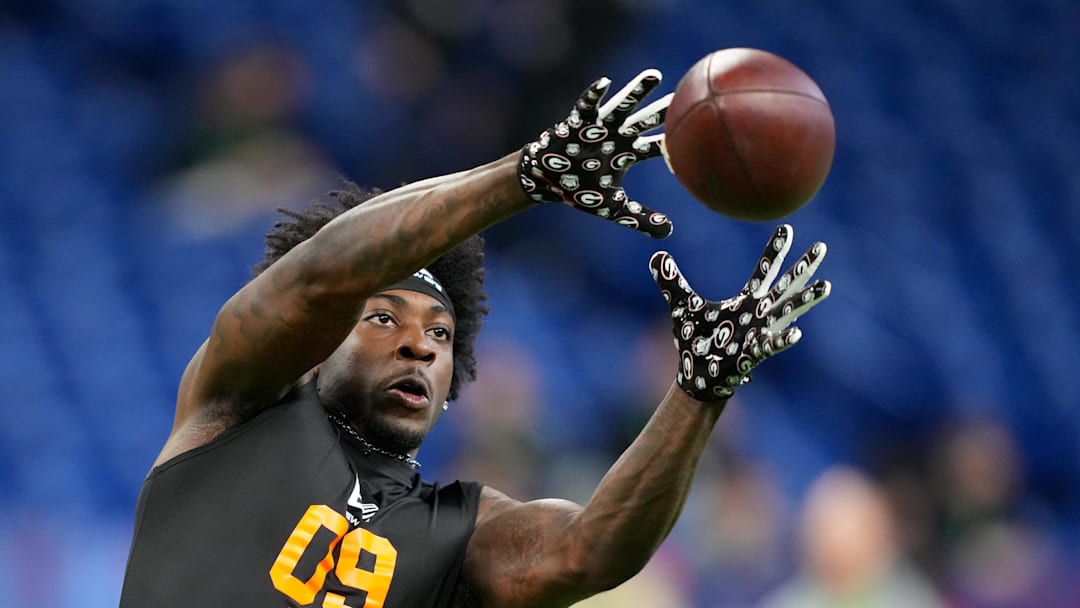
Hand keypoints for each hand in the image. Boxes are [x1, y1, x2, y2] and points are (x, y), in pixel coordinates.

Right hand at [518, 69, 673, 238]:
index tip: (695, 139)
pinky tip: (605, 83)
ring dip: (637, 92)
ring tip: (655, 76)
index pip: (656, 147)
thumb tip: (668, 234)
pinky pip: (586, 107)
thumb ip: (641, 218)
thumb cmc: (580, 190)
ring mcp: (598, 127)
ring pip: (622, 107)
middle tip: (684, 95)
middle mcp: (617, 135)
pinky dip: (594, 96)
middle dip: (662, 110)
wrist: (548, 181)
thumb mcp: (614, 209)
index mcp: (627, 152)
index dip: (672, 145)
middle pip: (645, 121)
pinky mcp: (576, 123)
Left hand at [650, 224, 830, 400]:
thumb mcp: (681, 305)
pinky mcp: (752, 353)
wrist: (697, 376)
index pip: (763, 271)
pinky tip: (797, 333)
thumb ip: (671, 281)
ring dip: (805, 299)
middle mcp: (758, 314)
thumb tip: (656, 256)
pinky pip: (770, 345)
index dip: (774, 250)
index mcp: (745, 302)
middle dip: (803, 267)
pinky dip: (782, 340)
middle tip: (822, 247)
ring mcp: (758, 333)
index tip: (787, 228)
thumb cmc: (696, 341)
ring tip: (826, 286)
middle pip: (785, 285)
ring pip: (787, 312)